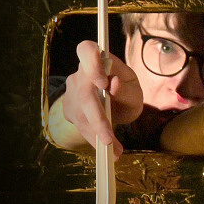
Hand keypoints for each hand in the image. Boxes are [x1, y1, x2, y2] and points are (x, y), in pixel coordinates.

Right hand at [60, 40, 143, 154]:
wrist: (118, 103)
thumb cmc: (127, 90)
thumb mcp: (134, 89)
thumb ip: (125, 87)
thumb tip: (113, 84)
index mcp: (98, 60)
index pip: (87, 51)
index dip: (91, 64)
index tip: (102, 83)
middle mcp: (81, 74)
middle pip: (84, 94)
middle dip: (97, 119)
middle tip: (109, 139)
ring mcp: (72, 92)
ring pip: (81, 115)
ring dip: (98, 136)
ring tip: (115, 152)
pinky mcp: (70, 110)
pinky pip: (81, 126)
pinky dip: (94, 139)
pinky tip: (107, 150)